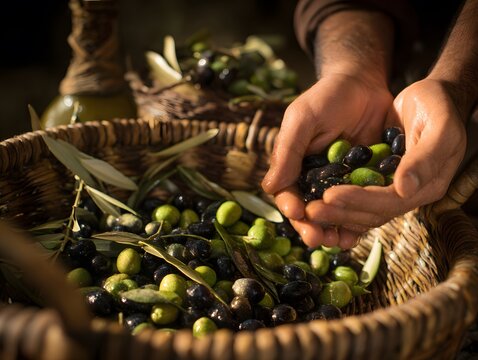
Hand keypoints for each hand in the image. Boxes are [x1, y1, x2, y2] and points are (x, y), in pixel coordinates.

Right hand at [262, 73, 392, 247]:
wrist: (363, 85)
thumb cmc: (327, 97)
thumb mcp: (302, 119)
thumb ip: (288, 151)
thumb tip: (268, 188)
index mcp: (294, 166)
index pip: (287, 193)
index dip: (290, 206)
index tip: (297, 213)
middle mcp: (315, 179)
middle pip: (310, 211)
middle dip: (311, 227)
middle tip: (316, 238)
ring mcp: (340, 183)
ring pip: (334, 215)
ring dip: (334, 231)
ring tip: (339, 243)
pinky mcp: (364, 183)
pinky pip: (359, 206)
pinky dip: (358, 221)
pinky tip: (359, 233)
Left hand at [307, 78, 466, 244]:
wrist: (429, 97)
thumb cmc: (437, 106)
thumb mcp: (440, 126)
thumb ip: (425, 158)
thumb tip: (403, 189)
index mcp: (428, 186)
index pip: (390, 202)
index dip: (359, 201)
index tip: (329, 196)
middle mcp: (408, 194)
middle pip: (371, 213)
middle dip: (339, 213)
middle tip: (309, 211)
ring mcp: (391, 189)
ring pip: (361, 211)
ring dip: (334, 213)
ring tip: (306, 211)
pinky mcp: (377, 181)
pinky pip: (356, 198)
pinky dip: (337, 203)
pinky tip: (314, 201)